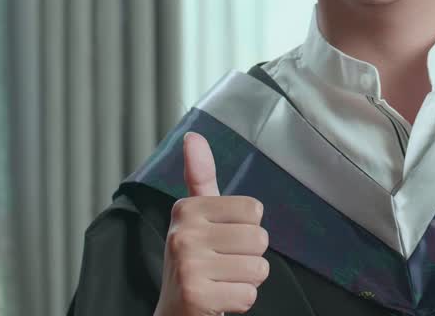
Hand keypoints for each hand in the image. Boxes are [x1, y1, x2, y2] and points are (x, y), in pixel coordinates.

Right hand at [154, 133, 269, 315]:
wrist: (174, 313)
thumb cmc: (193, 263)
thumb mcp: (196, 219)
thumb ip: (200, 177)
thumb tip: (193, 136)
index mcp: (187, 209)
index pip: (254, 210)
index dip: (247, 231)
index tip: (220, 242)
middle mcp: (183, 233)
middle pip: (260, 239)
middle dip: (249, 258)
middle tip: (222, 267)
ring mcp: (187, 265)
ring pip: (258, 268)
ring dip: (246, 282)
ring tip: (221, 283)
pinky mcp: (196, 295)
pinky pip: (249, 295)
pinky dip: (239, 303)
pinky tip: (218, 301)